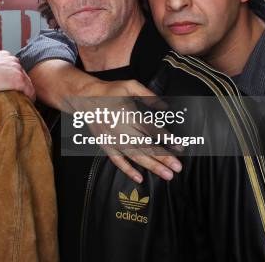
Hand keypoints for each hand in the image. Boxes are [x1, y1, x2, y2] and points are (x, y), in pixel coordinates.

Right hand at [0, 51, 34, 99]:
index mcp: (4, 55)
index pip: (13, 66)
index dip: (12, 76)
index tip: (10, 83)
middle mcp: (13, 60)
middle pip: (22, 73)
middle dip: (20, 83)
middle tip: (18, 93)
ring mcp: (17, 70)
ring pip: (27, 82)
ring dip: (26, 90)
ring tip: (25, 99)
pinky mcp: (19, 81)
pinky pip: (29, 90)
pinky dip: (30, 97)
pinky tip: (29, 102)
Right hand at [65, 80, 181, 183]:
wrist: (84, 98)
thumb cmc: (109, 91)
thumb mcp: (130, 86)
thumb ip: (148, 95)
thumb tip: (165, 107)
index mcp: (129, 115)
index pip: (152, 130)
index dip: (167, 139)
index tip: (180, 147)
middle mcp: (122, 130)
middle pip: (146, 146)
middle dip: (163, 158)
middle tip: (178, 168)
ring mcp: (113, 139)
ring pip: (135, 156)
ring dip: (152, 166)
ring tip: (167, 175)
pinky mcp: (106, 145)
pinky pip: (117, 160)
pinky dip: (128, 170)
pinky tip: (139, 178)